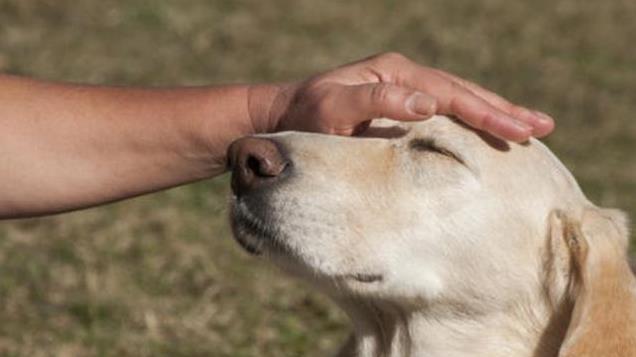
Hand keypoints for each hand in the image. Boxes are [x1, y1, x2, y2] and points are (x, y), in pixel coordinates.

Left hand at [254, 52, 553, 141]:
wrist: (282, 117)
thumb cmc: (304, 118)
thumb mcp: (332, 109)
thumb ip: (375, 102)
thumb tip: (428, 104)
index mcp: (394, 74)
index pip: (450, 94)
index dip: (486, 113)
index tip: (520, 129)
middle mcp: (403, 77)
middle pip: (463, 93)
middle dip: (503, 111)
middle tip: (543, 127)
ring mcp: (403, 89)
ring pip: (458, 101)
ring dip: (494, 114)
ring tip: (530, 128)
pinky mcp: (399, 105)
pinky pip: (444, 112)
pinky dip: (470, 121)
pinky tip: (488, 131)